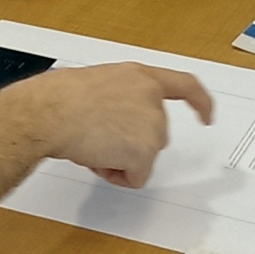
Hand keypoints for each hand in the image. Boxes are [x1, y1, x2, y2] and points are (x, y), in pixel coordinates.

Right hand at [9, 63, 213, 187]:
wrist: (47, 113)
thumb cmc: (59, 100)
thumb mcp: (98, 86)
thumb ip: (120, 98)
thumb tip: (117, 122)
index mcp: (139, 76)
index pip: (184, 85)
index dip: (200, 102)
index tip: (207, 116)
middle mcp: (151, 97)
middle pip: (156, 135)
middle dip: (130, 144)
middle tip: (97, 138)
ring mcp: (151, 123)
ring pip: (144, 157)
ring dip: (120, 158)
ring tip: (91, 144)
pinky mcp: (145, 150)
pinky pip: (137, 177)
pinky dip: (119, 176)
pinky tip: (97, 159)